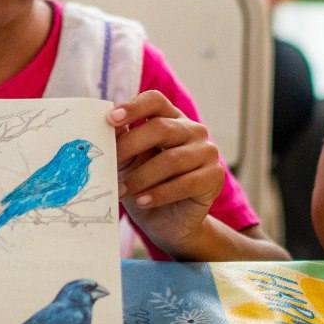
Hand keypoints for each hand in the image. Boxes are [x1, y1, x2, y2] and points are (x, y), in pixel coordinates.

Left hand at [110, 91, 223, 257]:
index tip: (111, 119)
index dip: (133, 107)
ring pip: (171, 159)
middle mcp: (193, 130)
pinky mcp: (214, 177)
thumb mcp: (129, 163)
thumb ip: (123, 142)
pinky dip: (160, 194)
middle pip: (161, 128)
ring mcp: (207, 152)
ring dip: (142, 177)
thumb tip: (108, 125)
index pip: (155, 101)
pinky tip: (142, 201)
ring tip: (122, 190)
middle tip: (109, 162)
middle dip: (131, 145)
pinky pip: (186, 183)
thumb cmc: (146, 186)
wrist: (169, 223)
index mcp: (171, 118)